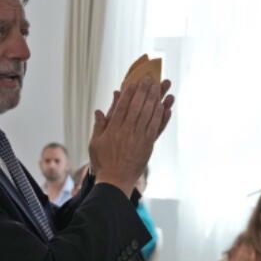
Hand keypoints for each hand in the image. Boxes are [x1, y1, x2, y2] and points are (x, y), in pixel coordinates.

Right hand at [88, 77, 173, 195]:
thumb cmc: (103, 163)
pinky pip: (156, 128)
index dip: (129, 92)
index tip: (134, 82)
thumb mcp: (95, 143)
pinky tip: (165, 107)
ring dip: (155, 99)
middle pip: (138, 106)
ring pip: (148, 114)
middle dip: (144, 91)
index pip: (123, 106)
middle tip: (150, 79)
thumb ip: (99, 126)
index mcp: (113, 129)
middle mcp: (127, 131)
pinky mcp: (148, 146)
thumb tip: (100, 110)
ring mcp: (139, 138)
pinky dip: (161, 117)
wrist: (115, 182)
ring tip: (160, 87)